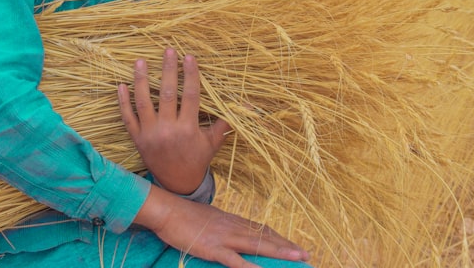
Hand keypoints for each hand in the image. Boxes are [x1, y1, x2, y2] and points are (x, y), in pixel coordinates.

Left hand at [117, 48, 228, 193]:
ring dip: (140, 81)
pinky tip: (121, 85)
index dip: (190, 75)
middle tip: (168, 51)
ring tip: (140, 61)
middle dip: (167, 70)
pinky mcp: (137, 139)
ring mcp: (150, 134)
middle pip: (166, 94)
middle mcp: (168, 130)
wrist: (177, 184)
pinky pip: (127, 118)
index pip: (190, 96)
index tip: (189, 57)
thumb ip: (226, 121)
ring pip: (143, 103)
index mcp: (188, 129)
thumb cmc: (198, 159)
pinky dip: (123, 102)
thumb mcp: (213, 142)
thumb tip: (248, 105)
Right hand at [134, 186, 310, 267]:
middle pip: (265, 238)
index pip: (262, 231)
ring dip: (279, 252)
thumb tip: (234, 234)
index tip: (295, 246)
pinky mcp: (212, 249)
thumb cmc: (184, 217)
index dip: (280, 239)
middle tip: (306, 254)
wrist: (167, 211)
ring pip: (257, 246)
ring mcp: (224, 238)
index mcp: (232, 221)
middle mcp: (233, 227)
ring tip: (297, 258)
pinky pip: (234, 260)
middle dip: (287, 247)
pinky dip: (249, 266)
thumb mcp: (209, 220)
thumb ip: (224, 227)